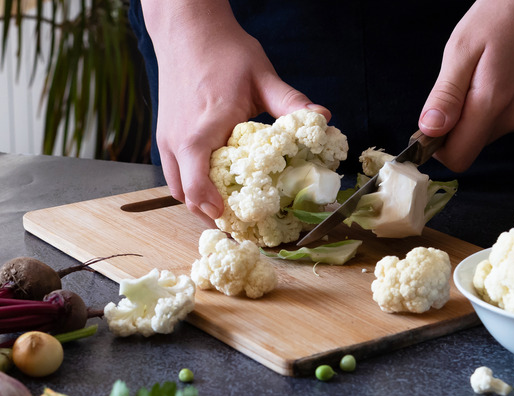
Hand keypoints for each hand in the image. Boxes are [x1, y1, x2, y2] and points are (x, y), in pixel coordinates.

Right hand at [142, 0, 328, 223]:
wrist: (188, 29)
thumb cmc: (224, 52)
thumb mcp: (263, 77)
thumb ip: (291, 103)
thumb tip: (324, 118)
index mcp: (201, 132)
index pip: (198, 187)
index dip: (217, 211)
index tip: (241, 222)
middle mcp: (176, 140)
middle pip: (187, 197)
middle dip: (212, 214)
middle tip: (244, 222)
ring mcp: (165, 138)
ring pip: (177, 188)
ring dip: (200, 201)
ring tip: (231, 206)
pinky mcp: (163, 134)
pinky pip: (173, 172)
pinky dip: (191, 184)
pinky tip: (217, 182)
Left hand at [418, 0, 513, 171]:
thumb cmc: (504, 13)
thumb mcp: (462, 48)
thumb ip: (446, 95)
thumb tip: (429, 131)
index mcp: (494, 103)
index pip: (459, 157)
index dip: (438, 147)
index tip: (431, 125)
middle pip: (473, 144)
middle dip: (458, 124)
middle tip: (460, 83)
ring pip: (489, 133)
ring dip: (478, 113)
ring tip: (485, 73)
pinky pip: (508, 121)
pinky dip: (497, 107)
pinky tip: (503, 76)